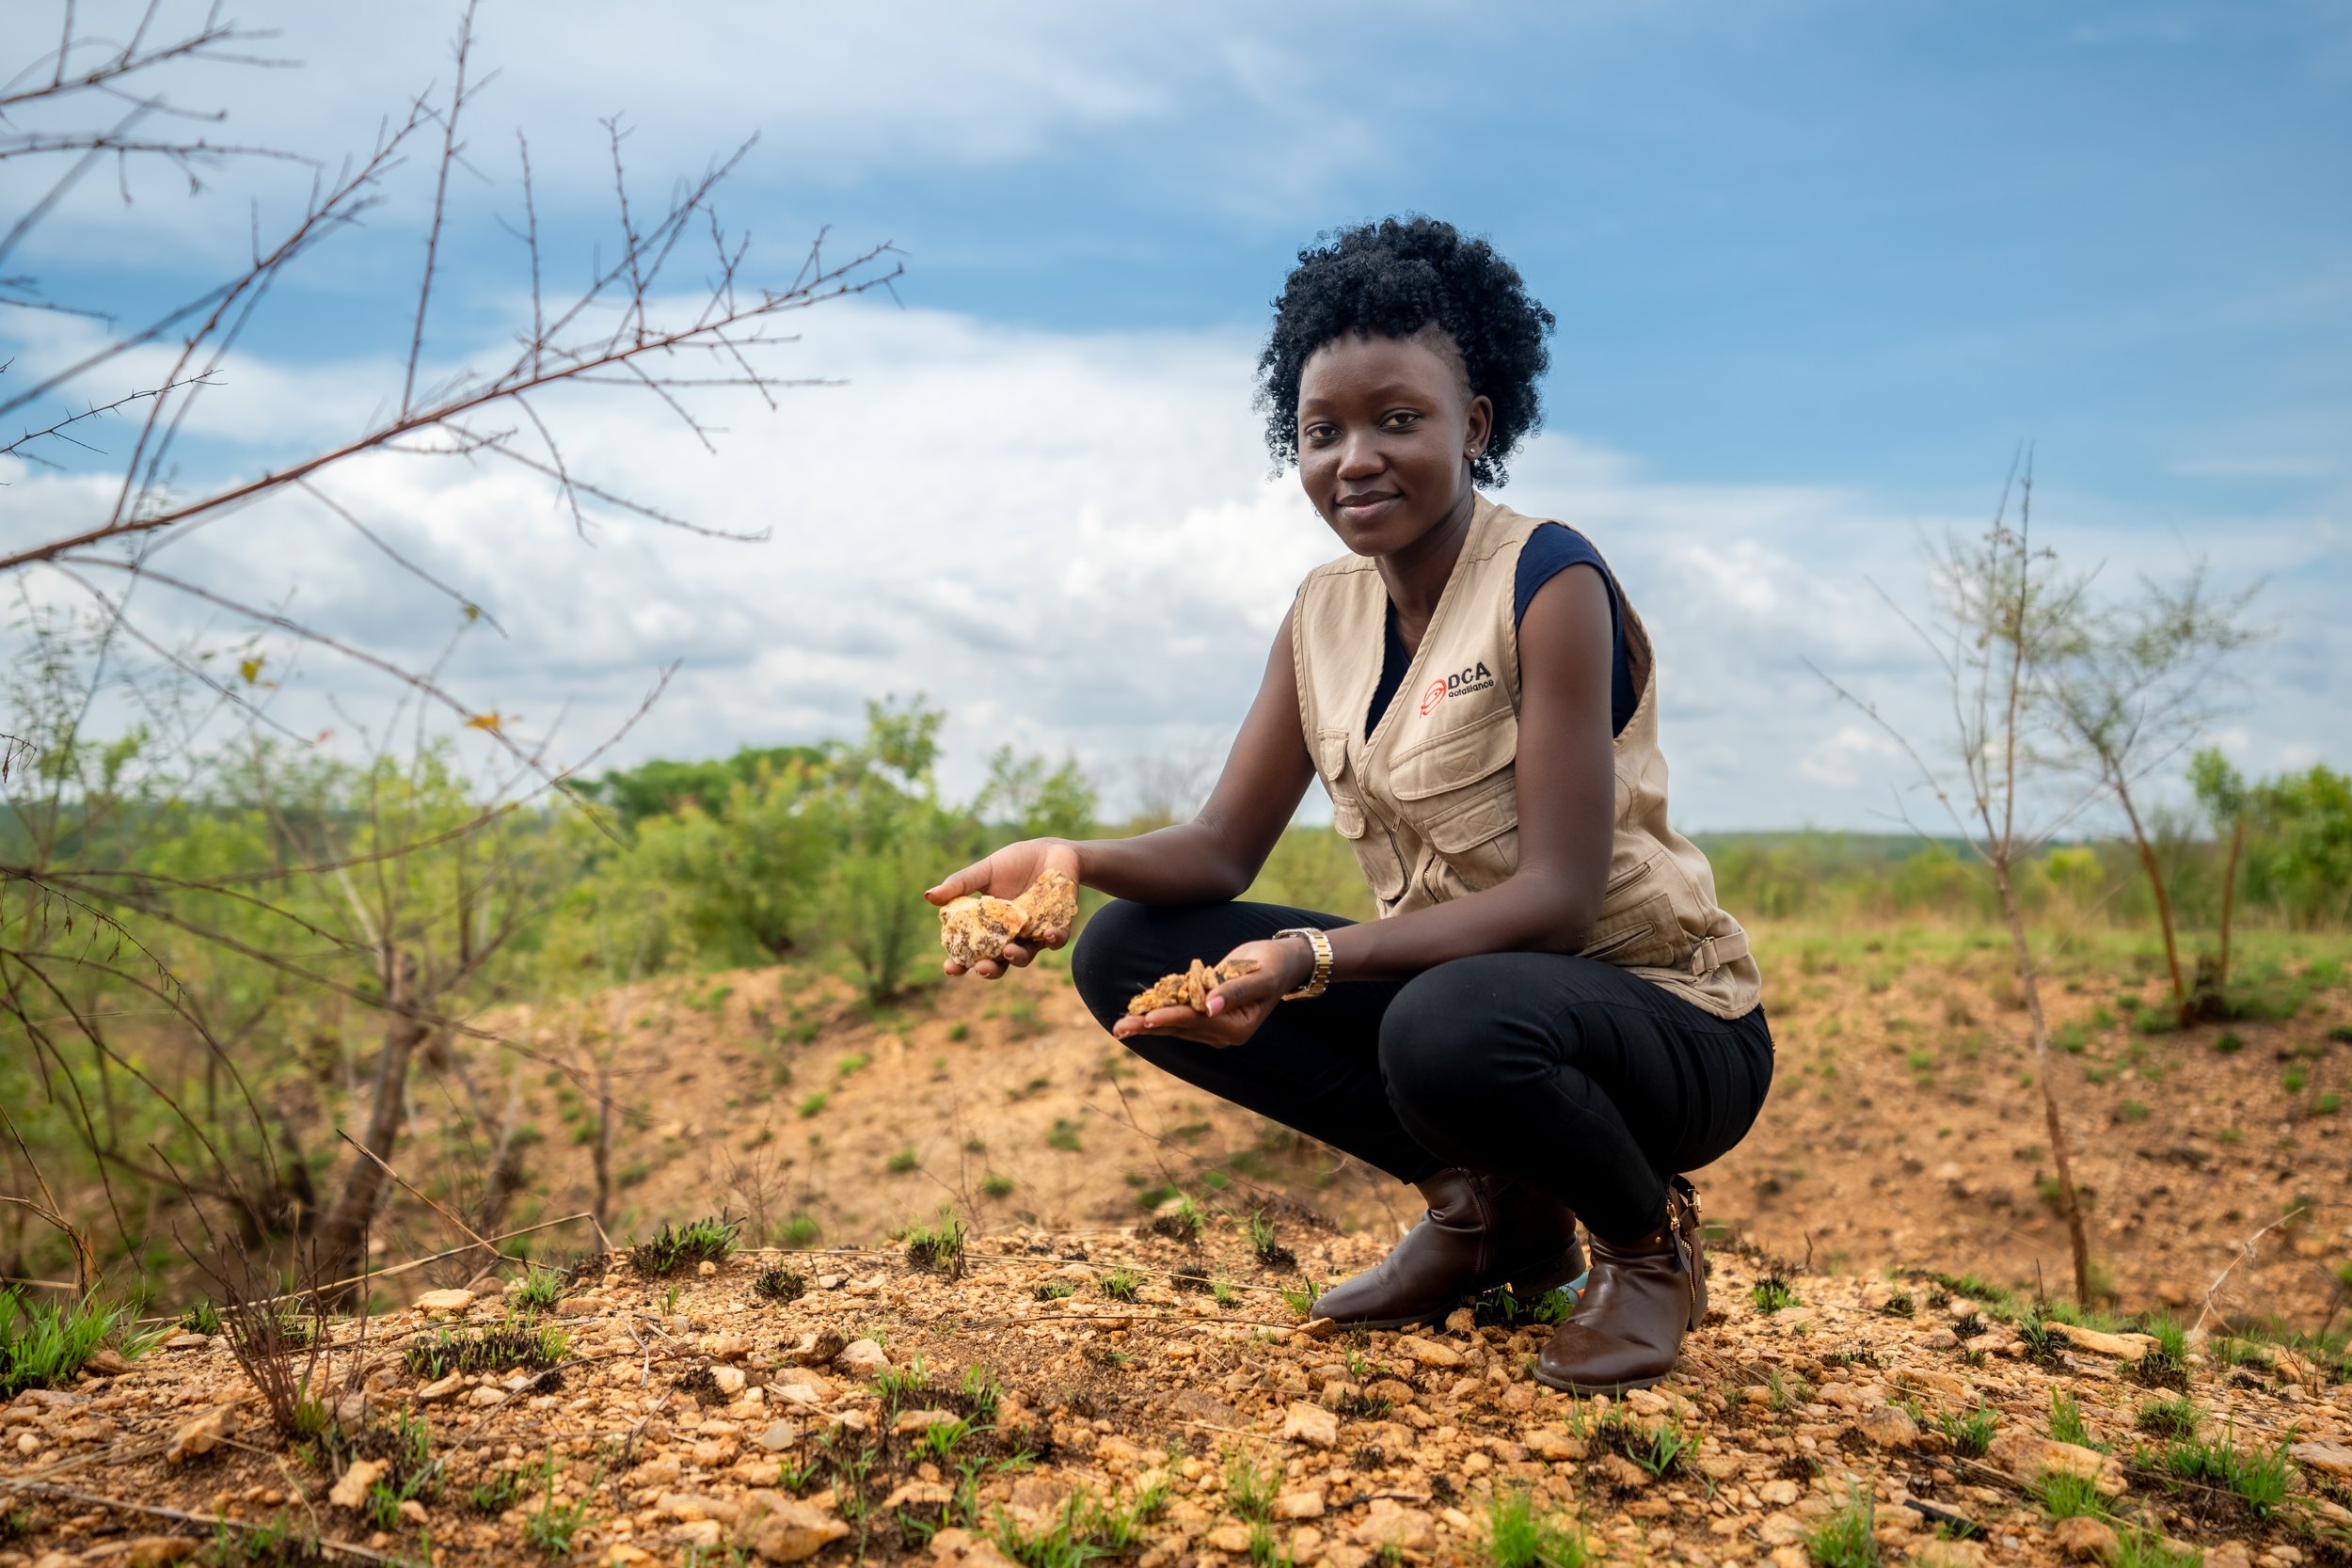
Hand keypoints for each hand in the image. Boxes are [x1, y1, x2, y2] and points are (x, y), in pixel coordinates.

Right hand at [925, 839, 1081, 979]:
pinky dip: (1053, 939)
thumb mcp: (984, 872)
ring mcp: (1034, 935)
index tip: (950, 968)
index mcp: (990, 929)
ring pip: (1026, 956)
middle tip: (982, 968)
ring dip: (1018, 957)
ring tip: (1010, 951)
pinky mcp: (1059, 926)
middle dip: (990, 969)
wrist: (1051, 852)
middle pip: (999, 963)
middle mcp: (1011, 937)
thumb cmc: (1014, 864)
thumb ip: (960, 885)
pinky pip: (1056, 940)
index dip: (960, 963)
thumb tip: (928, 896)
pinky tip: (1049, 934)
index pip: (972, 953)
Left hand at [1110, 934, 1314, 1048]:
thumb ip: (1235, 991)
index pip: (1198, 1021)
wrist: (1281, 962)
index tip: (1148, 1017)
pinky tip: (1136, 1014)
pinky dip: (1158, 1013)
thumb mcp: (1259, 976)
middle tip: (1119, 1029)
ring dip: (1146, 1024)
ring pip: (1175, 1025)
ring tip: (1120, 1026)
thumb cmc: (1272, 965)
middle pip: (1180, 1028)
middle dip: (1148, 1027)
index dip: (1172, 1017)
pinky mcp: (1206, 1016)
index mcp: (1237, 1028)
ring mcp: (1214, 1027)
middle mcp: (1223, 1033)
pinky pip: (1179, 1015)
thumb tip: (1211, 1007)